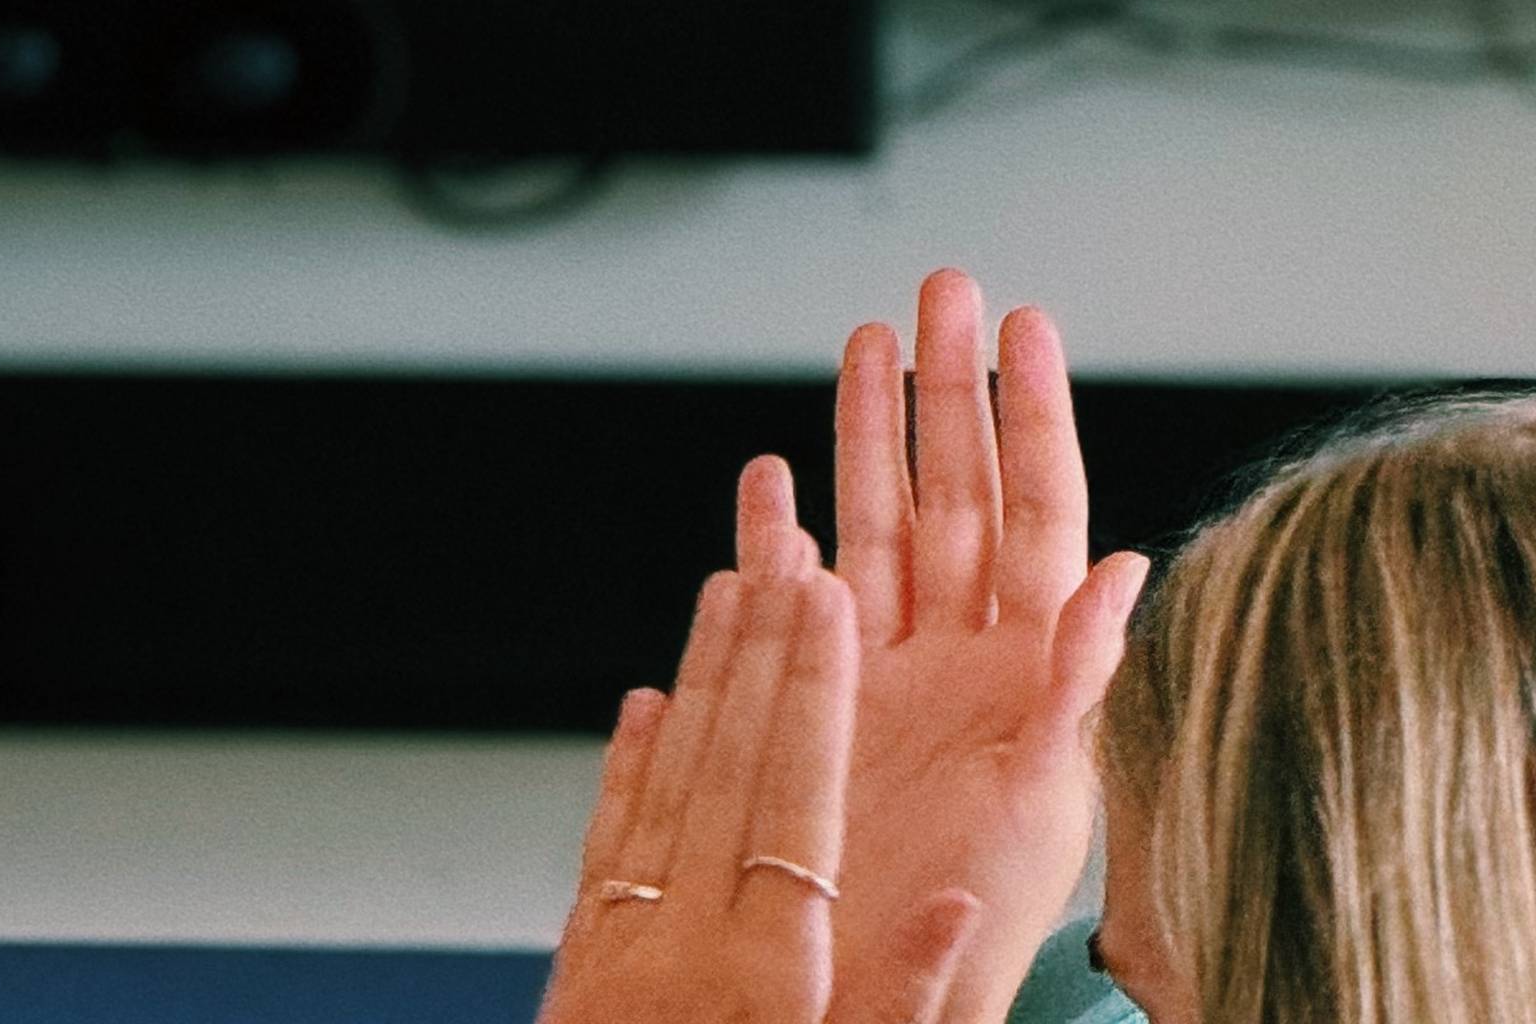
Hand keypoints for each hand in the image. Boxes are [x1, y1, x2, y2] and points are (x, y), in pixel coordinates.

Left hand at [540, 564, 984, 1023]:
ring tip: (724, 588)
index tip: (829, 600)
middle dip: (762, 650)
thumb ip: (904, 998)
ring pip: (666, 786)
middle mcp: (686, 947)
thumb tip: (959, 906)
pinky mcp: (576, 977)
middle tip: (783, 555)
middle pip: (729, 767)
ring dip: (700, 678)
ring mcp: (621, 954)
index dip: (815, 691)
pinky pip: (605, 846)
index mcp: (764, 974)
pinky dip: (626, 764)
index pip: (796, 797)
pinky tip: (643, 705)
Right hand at [738, 268, 1149, 1023]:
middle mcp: (957, 648)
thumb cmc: (991, 919)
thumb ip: (1080, 679)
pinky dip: (775, 536)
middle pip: (954, 486)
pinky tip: (768, 478)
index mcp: (1027, 658)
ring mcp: (885, 670)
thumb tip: (1134, 568)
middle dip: (946, 386)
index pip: (1037, 502)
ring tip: (866, 339)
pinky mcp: (817, 707)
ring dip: (868, 431)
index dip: (1031, 410)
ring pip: (878, 518)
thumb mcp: (1052, 799)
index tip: (1025, 320)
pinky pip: (794, 598)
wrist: (890, 991)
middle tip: (942, 287)